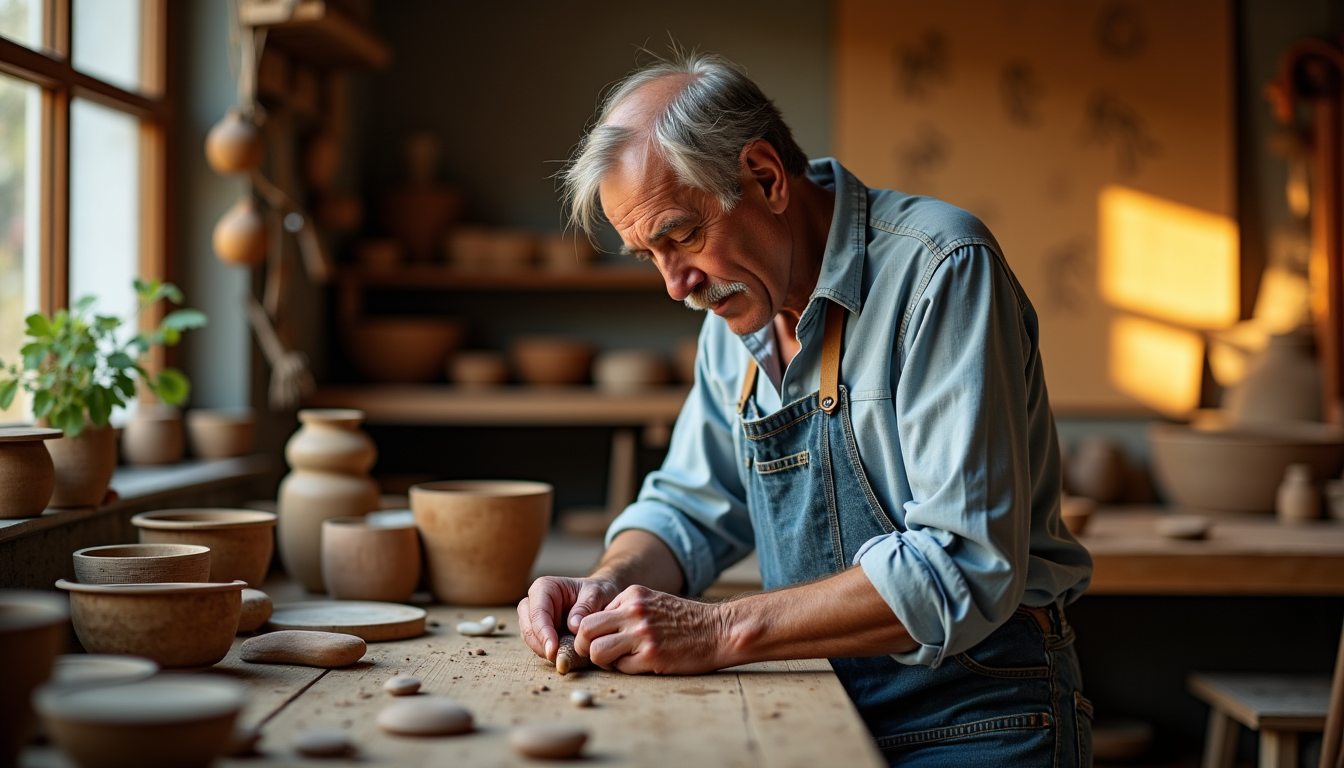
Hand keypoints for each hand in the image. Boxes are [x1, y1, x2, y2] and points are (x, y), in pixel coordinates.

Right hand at [517, 575, 621, 662]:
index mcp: (544, 587)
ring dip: (543, 650)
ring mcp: (534, 616)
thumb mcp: (596, 595)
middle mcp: (534, 601)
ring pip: (530, 638)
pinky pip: (537, 644)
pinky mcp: (539, 630)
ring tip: (563, 657)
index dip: (543, 632)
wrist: (601, 597)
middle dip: (541, 644)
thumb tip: (573, 626)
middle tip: (558, 658)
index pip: (538, 612)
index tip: (553, 649)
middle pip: (528, 626)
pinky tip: (562, 655)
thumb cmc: (597, 592)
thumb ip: (585, 608)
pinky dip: (548, 652)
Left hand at [574, 585, 731, 674]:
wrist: (719, 630)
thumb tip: (596, 627)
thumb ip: (626, 609)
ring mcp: (642, 634)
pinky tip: (641, 664)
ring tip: (618, 661)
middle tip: (597, 654)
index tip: (602, 639)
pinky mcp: (651, 655)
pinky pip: (621, 668)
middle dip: (585, 646)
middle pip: (584, 631)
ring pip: (596, 652)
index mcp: (632, 595)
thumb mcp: (653, 601)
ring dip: (603, 661)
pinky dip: (626, 670)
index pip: (592, 614)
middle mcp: (634, 611)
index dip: (592, 632)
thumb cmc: (685, 620)